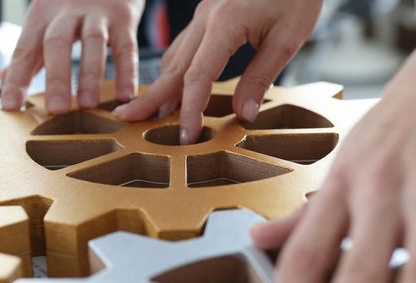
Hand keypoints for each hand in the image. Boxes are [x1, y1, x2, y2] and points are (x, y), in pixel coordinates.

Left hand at [0, 0, 143, 113]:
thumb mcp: (45, 17)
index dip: (17, 78)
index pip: (24, 49)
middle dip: (56, 78)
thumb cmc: (72, 1)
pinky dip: (127, 72)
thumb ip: (29, 50)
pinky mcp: (124, 16)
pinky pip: (126, 46)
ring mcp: (97, 14)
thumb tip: (3, 79)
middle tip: (56, 110)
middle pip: (57, 43)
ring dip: (90, 76)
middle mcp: (66, 12)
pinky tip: (126, 95)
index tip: (11, 106)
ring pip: (93, 43)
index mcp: (42, 15)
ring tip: (87, 104)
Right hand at [112, 0, 320, 144]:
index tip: (187, 136)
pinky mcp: (208, 13)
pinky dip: (174, 70)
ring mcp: (203, 14)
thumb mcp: (288, 37)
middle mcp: (205, 17)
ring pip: (175, 55)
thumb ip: (261, 76)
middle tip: (128, 120)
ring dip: (160, 85)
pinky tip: (170, 85)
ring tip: (147, 111)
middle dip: (151, 98)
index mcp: (224, 23)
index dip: (189, 109)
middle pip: (173, 66)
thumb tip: (243, 114)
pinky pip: (184, 45)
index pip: (197, 76)